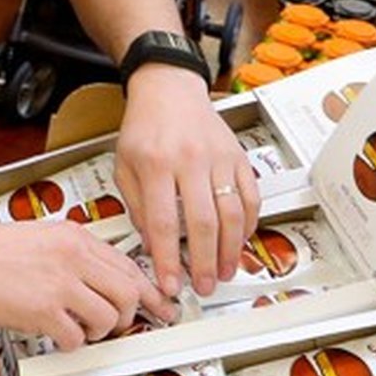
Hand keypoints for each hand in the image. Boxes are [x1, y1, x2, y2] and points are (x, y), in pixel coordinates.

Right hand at [0, 221, 172, 354]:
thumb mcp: (38, 236)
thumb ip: (71, 253)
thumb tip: (101, 278)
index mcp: (73, 235)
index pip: (128, 263)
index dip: (148, 289)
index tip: (159, 304)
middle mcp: (72, 256)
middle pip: (128, 292)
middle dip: (128, 315)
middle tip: (117, 325)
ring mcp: (59, 284)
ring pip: (109, 318)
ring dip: (99, 332)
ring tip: (81, 330)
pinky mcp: (43, 311)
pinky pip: (76, 337)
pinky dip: (71, 343)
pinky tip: (57, 335)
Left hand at [115, 66, 257, 298]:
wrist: (168, 90)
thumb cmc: (144, 128)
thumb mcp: (124, 165)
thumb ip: (137, 205)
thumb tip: (152, 244)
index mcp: (155, 164)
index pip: (162, 223)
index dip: (167, 258)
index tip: (169, 283)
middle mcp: (190, 161)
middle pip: (202, 223)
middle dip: (203, 262)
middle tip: (202, 286)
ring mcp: (219, 159)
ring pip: (232, 214)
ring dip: (230, 250)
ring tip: (223, 271)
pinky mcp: (239, 157)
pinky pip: (251, 197)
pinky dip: (249, 224)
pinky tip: (240, 242)